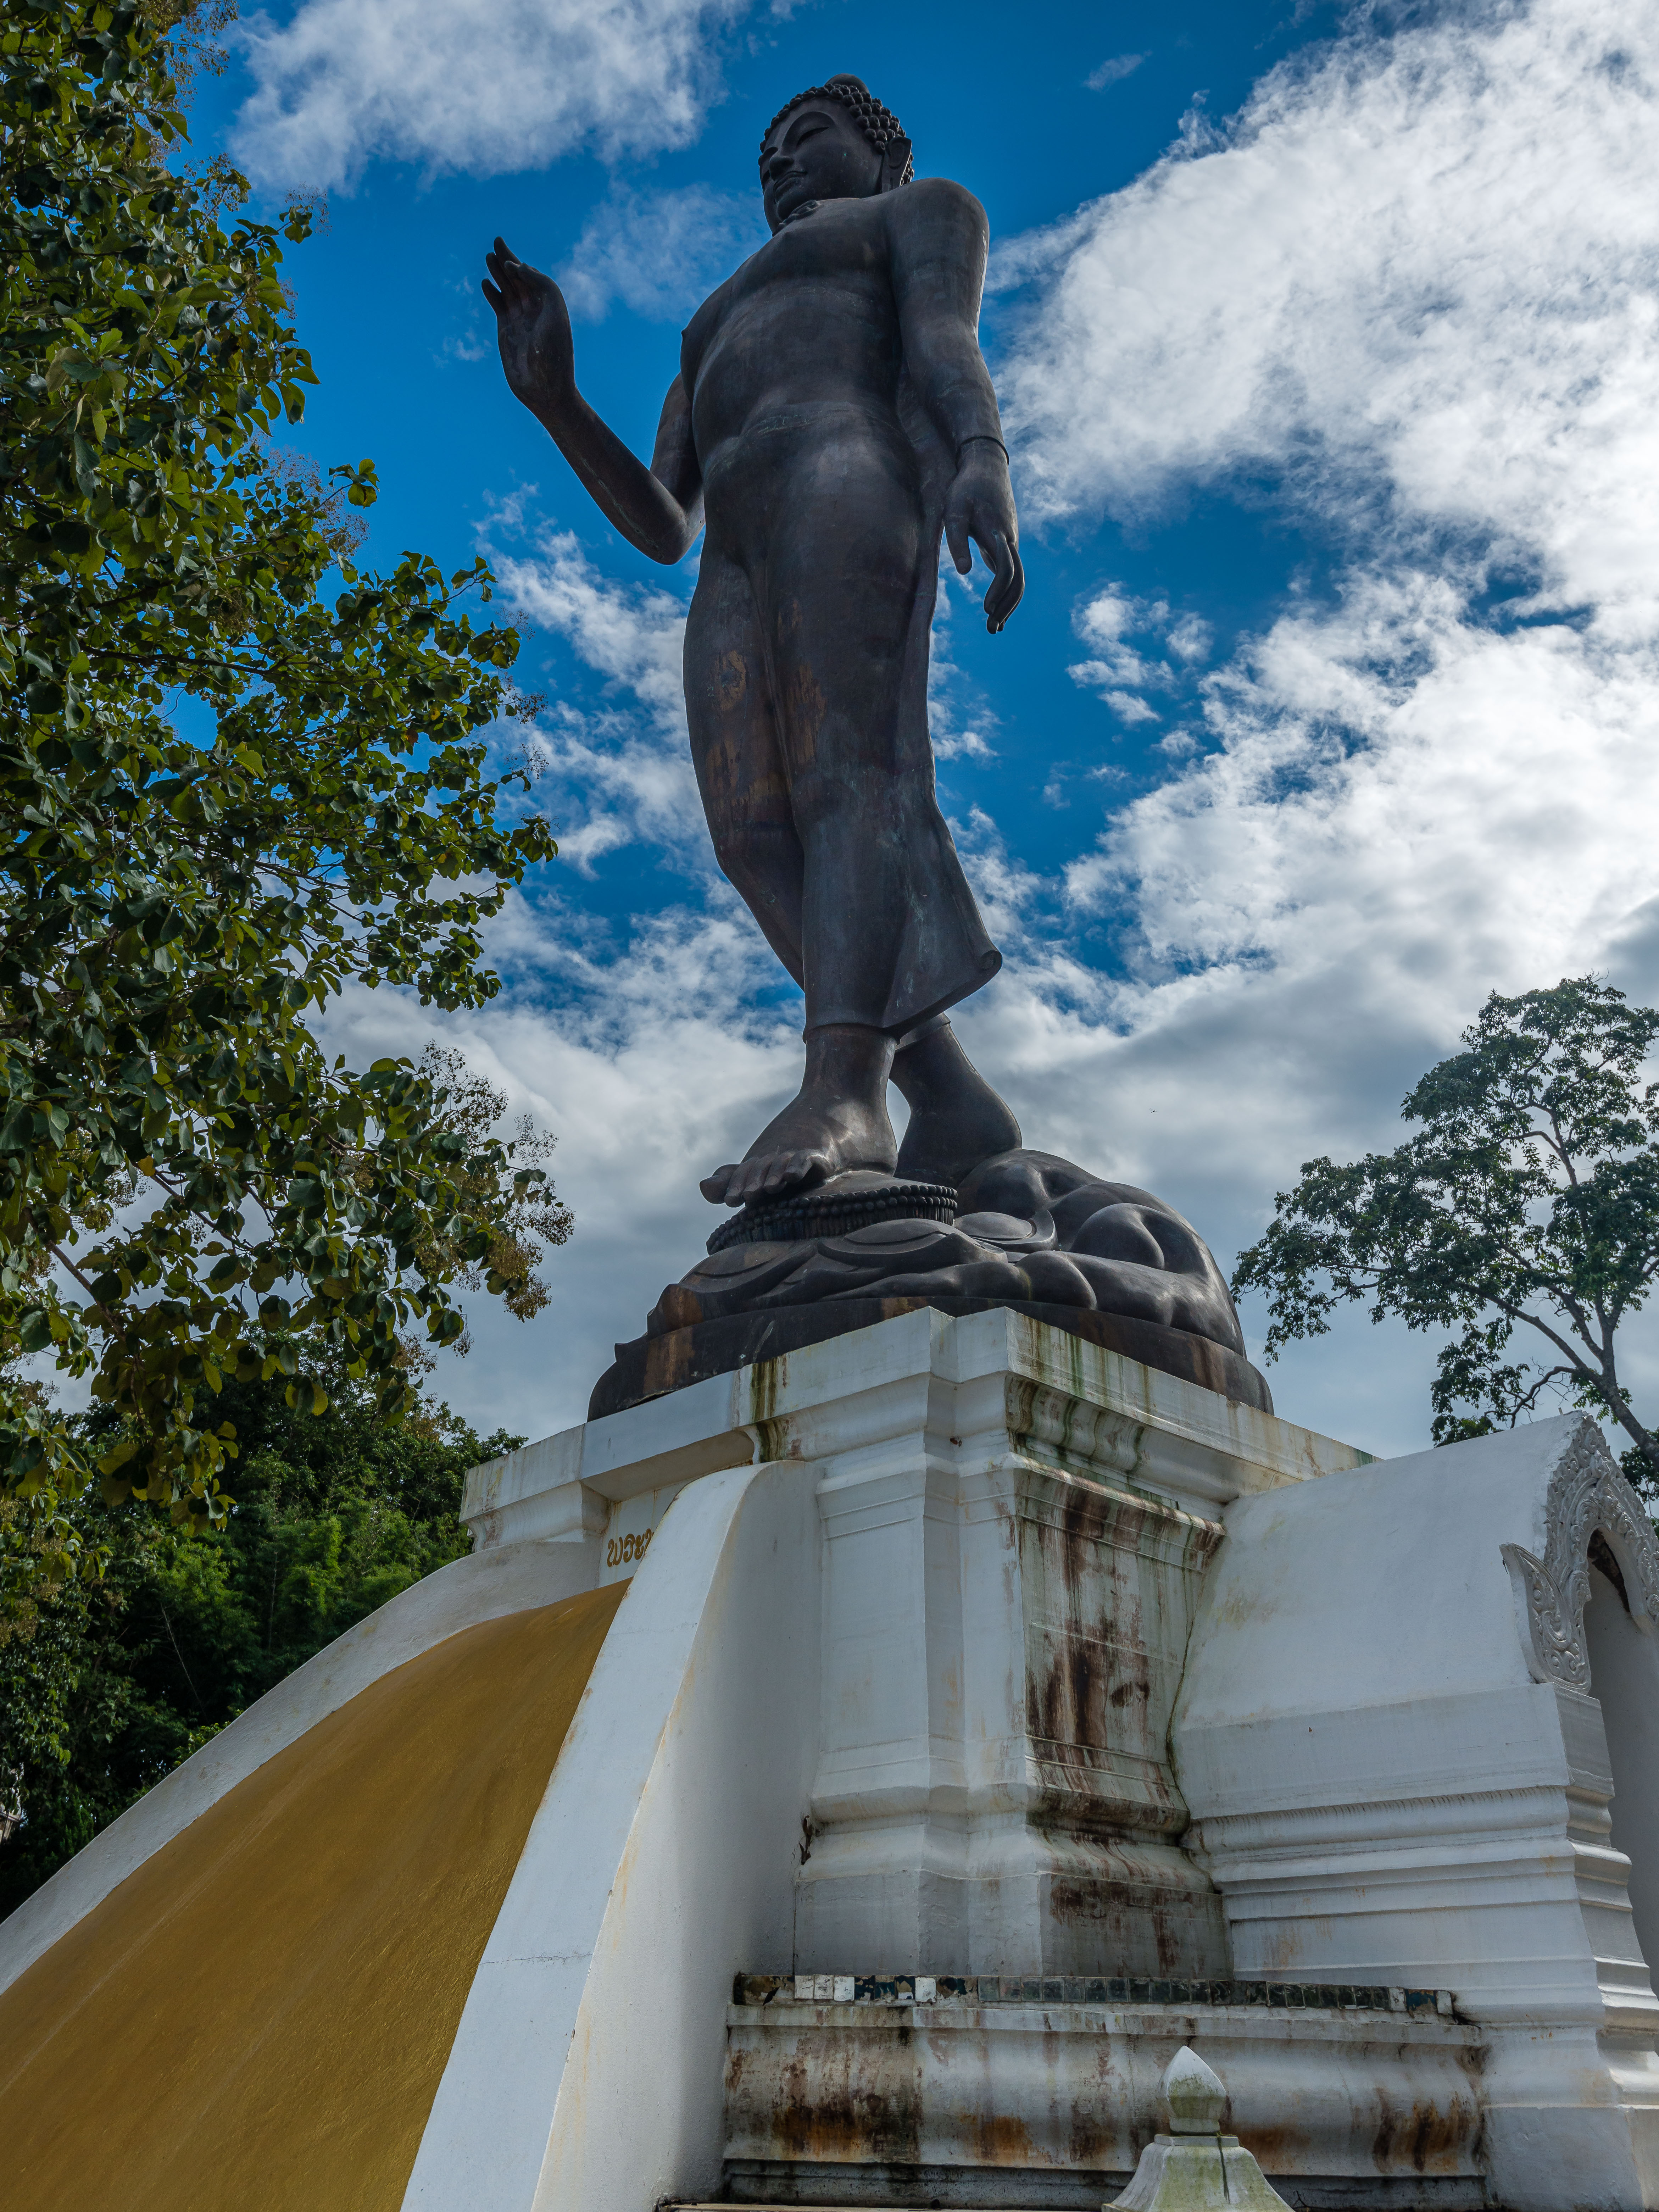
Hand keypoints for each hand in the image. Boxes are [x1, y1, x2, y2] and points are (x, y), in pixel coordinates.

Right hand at [482, 237, 574, 416]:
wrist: (545, 388)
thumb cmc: (554, 354)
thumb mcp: (555, 313)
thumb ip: (542, 284)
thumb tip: (519, 267)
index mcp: (550, 305)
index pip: (533, 276)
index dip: (521, 265)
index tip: (512, 263)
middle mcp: (536, 310)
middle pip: (518, 278)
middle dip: (507, 260)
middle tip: (497, 241)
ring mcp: (520, 320)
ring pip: (507, 289)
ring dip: (498, 272)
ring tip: (489, 256)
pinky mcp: (507, 331)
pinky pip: (499, 306)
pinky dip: (492, 293)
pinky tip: (486, 282)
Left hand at [944, 441, 1024, 632]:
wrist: (986, 464)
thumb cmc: (965, 487)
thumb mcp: (953, 511)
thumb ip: (957, 540)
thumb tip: (966, 573)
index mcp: (998, 535)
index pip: (1007, 570)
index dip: (999, 592)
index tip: (985, 610)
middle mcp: (1010, 540)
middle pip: (1018, 580)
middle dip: (1007, 607)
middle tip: (992, 631)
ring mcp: (1011, 541)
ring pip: (1017, 577)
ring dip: (1008, 603)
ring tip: (995, 626)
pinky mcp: (1006, 541)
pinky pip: (1012, 570)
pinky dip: (1007, 591)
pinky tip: (996, 607)